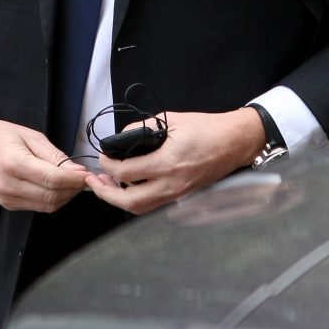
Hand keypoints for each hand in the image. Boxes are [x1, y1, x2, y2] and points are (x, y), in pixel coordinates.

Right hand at [0, 115, 89, 211]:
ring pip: (47, 206)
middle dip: (73, 189)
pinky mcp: (8, 204)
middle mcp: (8, 185)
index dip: (74, 180)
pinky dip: (53, 199)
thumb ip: (55, 156)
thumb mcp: (30, 136)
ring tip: (73, 181)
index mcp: (13, 163)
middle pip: (52, 196)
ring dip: (66, 196)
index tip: (87, 175)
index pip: (52, 179)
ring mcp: (7, 198)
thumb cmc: (0, 135)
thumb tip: (77, 172)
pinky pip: (38, 207)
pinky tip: (57, 186)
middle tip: (84, 177)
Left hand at [84, 108, 265, 214]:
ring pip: (140, 209)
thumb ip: (143, 128)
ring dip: (119, 200)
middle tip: (93, 181)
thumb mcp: (171, 120)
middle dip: (105, 193)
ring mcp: (178, 193)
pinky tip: (129, 186)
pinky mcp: (182, 196)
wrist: (235, 141)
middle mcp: (171, 183)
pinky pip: (153, 204)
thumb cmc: (207, 128)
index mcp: (167, 162)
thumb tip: (122, 137)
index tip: (101, 157)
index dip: (107, 166)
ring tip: (106, 186)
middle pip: (129, 202)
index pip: (126, 173)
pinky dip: (136, 199)